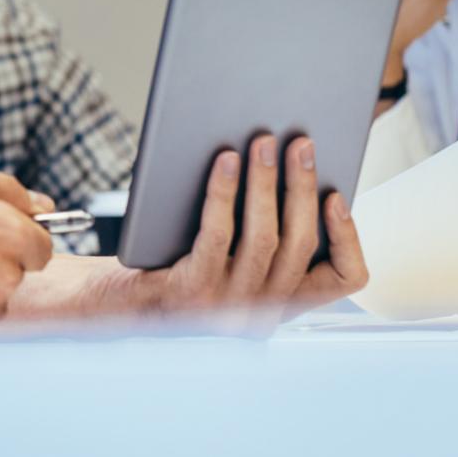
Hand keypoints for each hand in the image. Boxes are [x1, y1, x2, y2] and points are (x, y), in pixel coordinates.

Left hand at [92, 135, 368, 325]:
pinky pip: (216, 236)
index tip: (336, 194)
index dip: (349, 236)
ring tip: (262, 141)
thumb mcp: (229, 253)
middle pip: (300, 245)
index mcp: (280, 305)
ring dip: (266, 183)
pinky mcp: (190, 295)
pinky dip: (223, 193)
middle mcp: (260, 315)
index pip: (344, 280)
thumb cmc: (173, 264)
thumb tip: (288, 161)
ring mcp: (225, 309)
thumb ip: (263, 228)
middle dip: (302, 186)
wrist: (108, 302)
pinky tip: (223, 160)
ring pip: (264, 238)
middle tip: (300, 142)